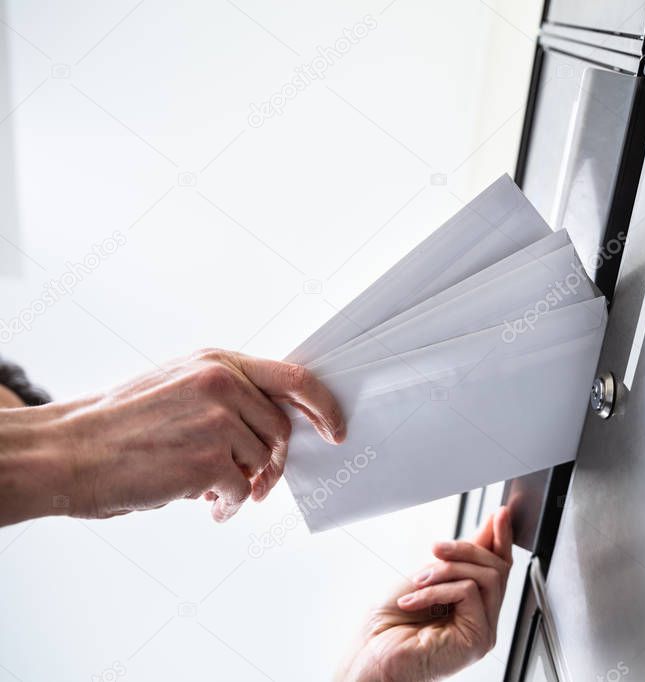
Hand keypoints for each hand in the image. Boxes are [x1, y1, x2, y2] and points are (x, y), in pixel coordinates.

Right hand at [0, 348, 343, 523]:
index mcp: (217, 361)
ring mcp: (218, 419)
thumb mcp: (179, 385)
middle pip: (281, 430)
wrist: (68, 451)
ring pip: (262, 462)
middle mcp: (222, 382)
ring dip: (243, 484)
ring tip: (213, 492)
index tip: (336, 430)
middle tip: (256, 483)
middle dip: (272, 462)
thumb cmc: (121, 424)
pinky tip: (206, 506)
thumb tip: (275, 424)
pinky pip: (241, 490)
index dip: (324, 406)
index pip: (294, 377)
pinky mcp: (210, 459)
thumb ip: (228, 394)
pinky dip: (228, 505)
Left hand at [337, 507, 513, 681]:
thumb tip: (488, 528)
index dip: (501, 538)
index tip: (499, 514)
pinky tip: (415, 598)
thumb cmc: (386, 627)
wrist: (367, 658)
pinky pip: (469, 592)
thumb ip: (458, 558)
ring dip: (448, 568)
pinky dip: (439, 588)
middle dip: (465, 548)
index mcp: (470, 607)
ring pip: (488, 577)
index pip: (498, 568)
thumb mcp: (426, 577)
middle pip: (497, 568)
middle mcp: (481, 620)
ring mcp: (482, 632)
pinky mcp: (478, 640)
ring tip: (418, 579)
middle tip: (436, 548)